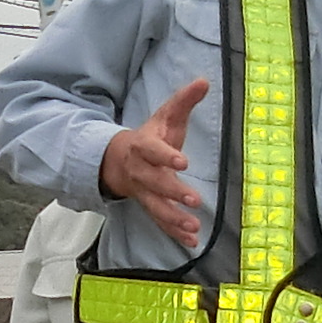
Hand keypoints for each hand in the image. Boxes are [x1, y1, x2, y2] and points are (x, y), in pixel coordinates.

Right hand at [97, 81, 211, 244]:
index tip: (183, 162)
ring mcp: (144, 192)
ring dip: (174, 219)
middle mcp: (141, 172)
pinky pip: (160, 222)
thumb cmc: (149, 136)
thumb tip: (204, 81)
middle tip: (193, 199)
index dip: (166, 156)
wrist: (117, 160)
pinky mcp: (149, 206)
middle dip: (173, 192)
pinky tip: (191, 241)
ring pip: (156, 207)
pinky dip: (175, 233)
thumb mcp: (165, 116)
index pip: (153, 151)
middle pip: (155, 183)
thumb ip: (184, 100)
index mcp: (144, 147)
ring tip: (193, 227)